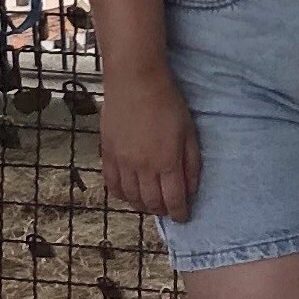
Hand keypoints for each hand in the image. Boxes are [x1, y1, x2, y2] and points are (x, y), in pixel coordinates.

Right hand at [99, 70, 201, 223]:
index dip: (179, 212)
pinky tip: (129, 194)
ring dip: (143, 205)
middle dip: (163, 210)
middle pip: (152, 202)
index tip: (183, 217)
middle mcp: (143, 167)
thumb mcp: (189, 132)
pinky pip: (112, 185)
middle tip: (169, 210)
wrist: (135, 82)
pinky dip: (121, 195)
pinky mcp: (107, 154)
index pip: (173, 199)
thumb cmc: (168, 103)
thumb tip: (191, 189)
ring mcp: (123, 162)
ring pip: (131, 197)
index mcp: (167, 162)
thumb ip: (191, 163)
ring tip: (151, 204)